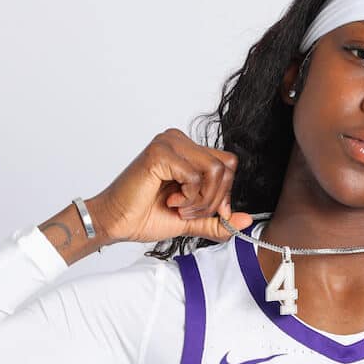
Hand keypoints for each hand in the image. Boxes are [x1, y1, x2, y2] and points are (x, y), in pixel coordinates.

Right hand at [87, 128, 253, 243]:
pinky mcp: (161, 153)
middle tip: (189, 212)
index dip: (225, 193)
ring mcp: (169, 143)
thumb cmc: (145, 216)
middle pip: (226, 166)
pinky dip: (189, 197)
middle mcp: (179, 140)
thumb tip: (247, 220)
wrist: (115, 223)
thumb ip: (218, 220)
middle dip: (214, 199)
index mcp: (188, 150)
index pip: (227, 164)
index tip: (211, 213)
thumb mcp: (192, 220)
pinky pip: (196, 176)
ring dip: (201, 200)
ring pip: (214, 170)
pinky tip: (170, 201)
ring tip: (179, 207)